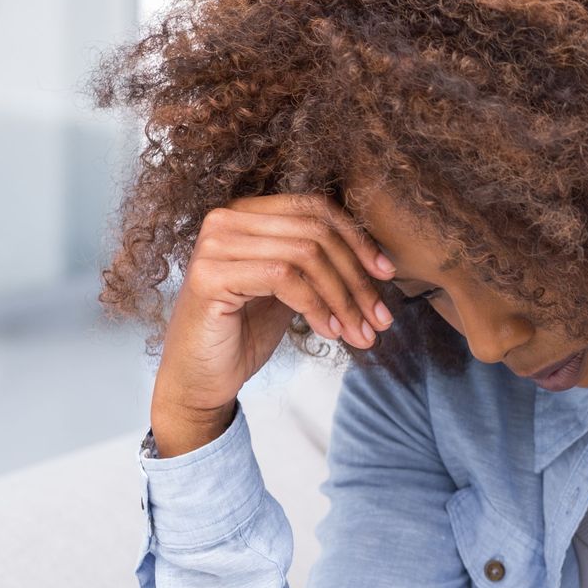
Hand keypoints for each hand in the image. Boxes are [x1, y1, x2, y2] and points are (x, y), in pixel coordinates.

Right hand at [152, 193, 397, 454]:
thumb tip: (379, 259)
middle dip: (357, 278)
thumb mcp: (292, 290)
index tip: (387, 274)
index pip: (316, 209)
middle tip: (381, 319)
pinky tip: (330, 332)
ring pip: (306, 255)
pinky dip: (317, 306)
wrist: (201, 379)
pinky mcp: (210, 275)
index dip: (358, 239)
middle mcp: (226, 219)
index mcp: (247, 214)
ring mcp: (215, 244)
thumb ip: (319, 265)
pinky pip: (284, 278)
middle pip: (316, 233)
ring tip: (361, 333)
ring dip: (343, 299)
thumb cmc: (244, 333)